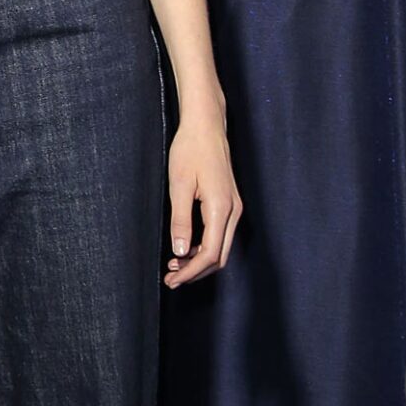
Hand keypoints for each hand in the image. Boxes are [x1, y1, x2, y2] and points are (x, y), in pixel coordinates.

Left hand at [163, 113, 239, 287]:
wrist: (206, 126)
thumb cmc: (191, 150)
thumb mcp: (179, 185)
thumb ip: (181, 220)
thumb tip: (180, 252)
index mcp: (221, 209)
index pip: (209, 254)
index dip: (190, 272)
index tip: (172, 280)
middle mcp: (233, 211)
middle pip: (219, 257)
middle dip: (195, 272)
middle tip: (170, 279)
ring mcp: (234, 207)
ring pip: (221, 247)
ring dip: (199, 261)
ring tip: (174, 266)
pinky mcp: (230, 203)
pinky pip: (220, 235)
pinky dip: (204, 247)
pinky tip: (186, 248)